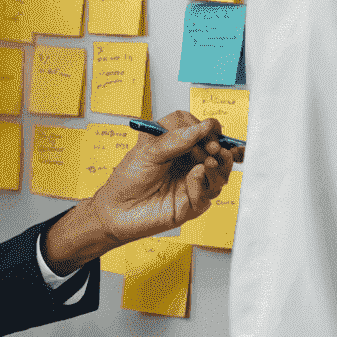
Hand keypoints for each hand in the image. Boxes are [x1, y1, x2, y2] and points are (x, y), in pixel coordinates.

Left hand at [43, 113, 240, 270]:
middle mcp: (189, 162)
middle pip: (217, 152)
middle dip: (217, 148)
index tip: (209, 129)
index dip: (207, 129)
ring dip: (220, 166)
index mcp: (178, 145)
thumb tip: (203, 127)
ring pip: (219, 174)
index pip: (202, 131)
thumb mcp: (147, 151)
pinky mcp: (194, 204)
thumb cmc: (129, 178)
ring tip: (210, 162)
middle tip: (211, 147)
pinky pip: (207, 193)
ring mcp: (194, 183)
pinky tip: (196, 175)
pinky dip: (203, 183)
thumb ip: (175, 139)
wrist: (117, 210)